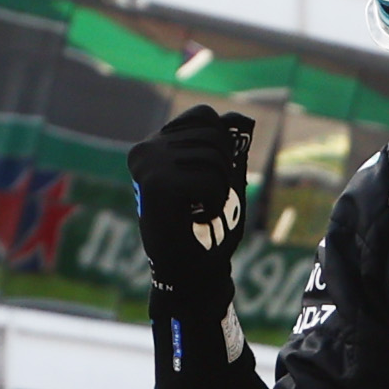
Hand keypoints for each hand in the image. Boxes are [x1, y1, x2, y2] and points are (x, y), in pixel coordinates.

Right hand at [124, 106, 254, 304]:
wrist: (189, 273)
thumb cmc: (206, 229)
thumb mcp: (222, 180)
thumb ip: (228, 149)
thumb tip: (241, 118)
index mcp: (156, 144)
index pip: (204, 116)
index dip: (223, 144)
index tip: (211, 177)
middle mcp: (147, 149)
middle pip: (213, 135)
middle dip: (225, 170)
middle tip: (207, 199)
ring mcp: (149, 165)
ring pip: (214, 158)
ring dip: (220, 190)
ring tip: (201, 209)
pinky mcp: (156, 184)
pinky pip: (210, 180)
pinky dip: (215, 202)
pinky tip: (198, 217)